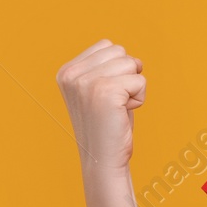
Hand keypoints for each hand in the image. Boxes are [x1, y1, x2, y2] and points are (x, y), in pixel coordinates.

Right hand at [54, 39, 145, 173]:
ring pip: (131, 63)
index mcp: (66, 71)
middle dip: (126, 76)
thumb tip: (123, 52)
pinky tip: (124, 114)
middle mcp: (72, 75)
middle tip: (113, 103)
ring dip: (133, 87)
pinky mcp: (106, 92)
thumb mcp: (96, 90)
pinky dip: (140, 98)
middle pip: (120, 51)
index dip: (117, 69)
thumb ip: (102, 67)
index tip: (105, 95)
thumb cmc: (107, 125)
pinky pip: (140, 80)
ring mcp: (86, 82)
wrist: (103, 160)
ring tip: (118, 108)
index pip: (107, 46)